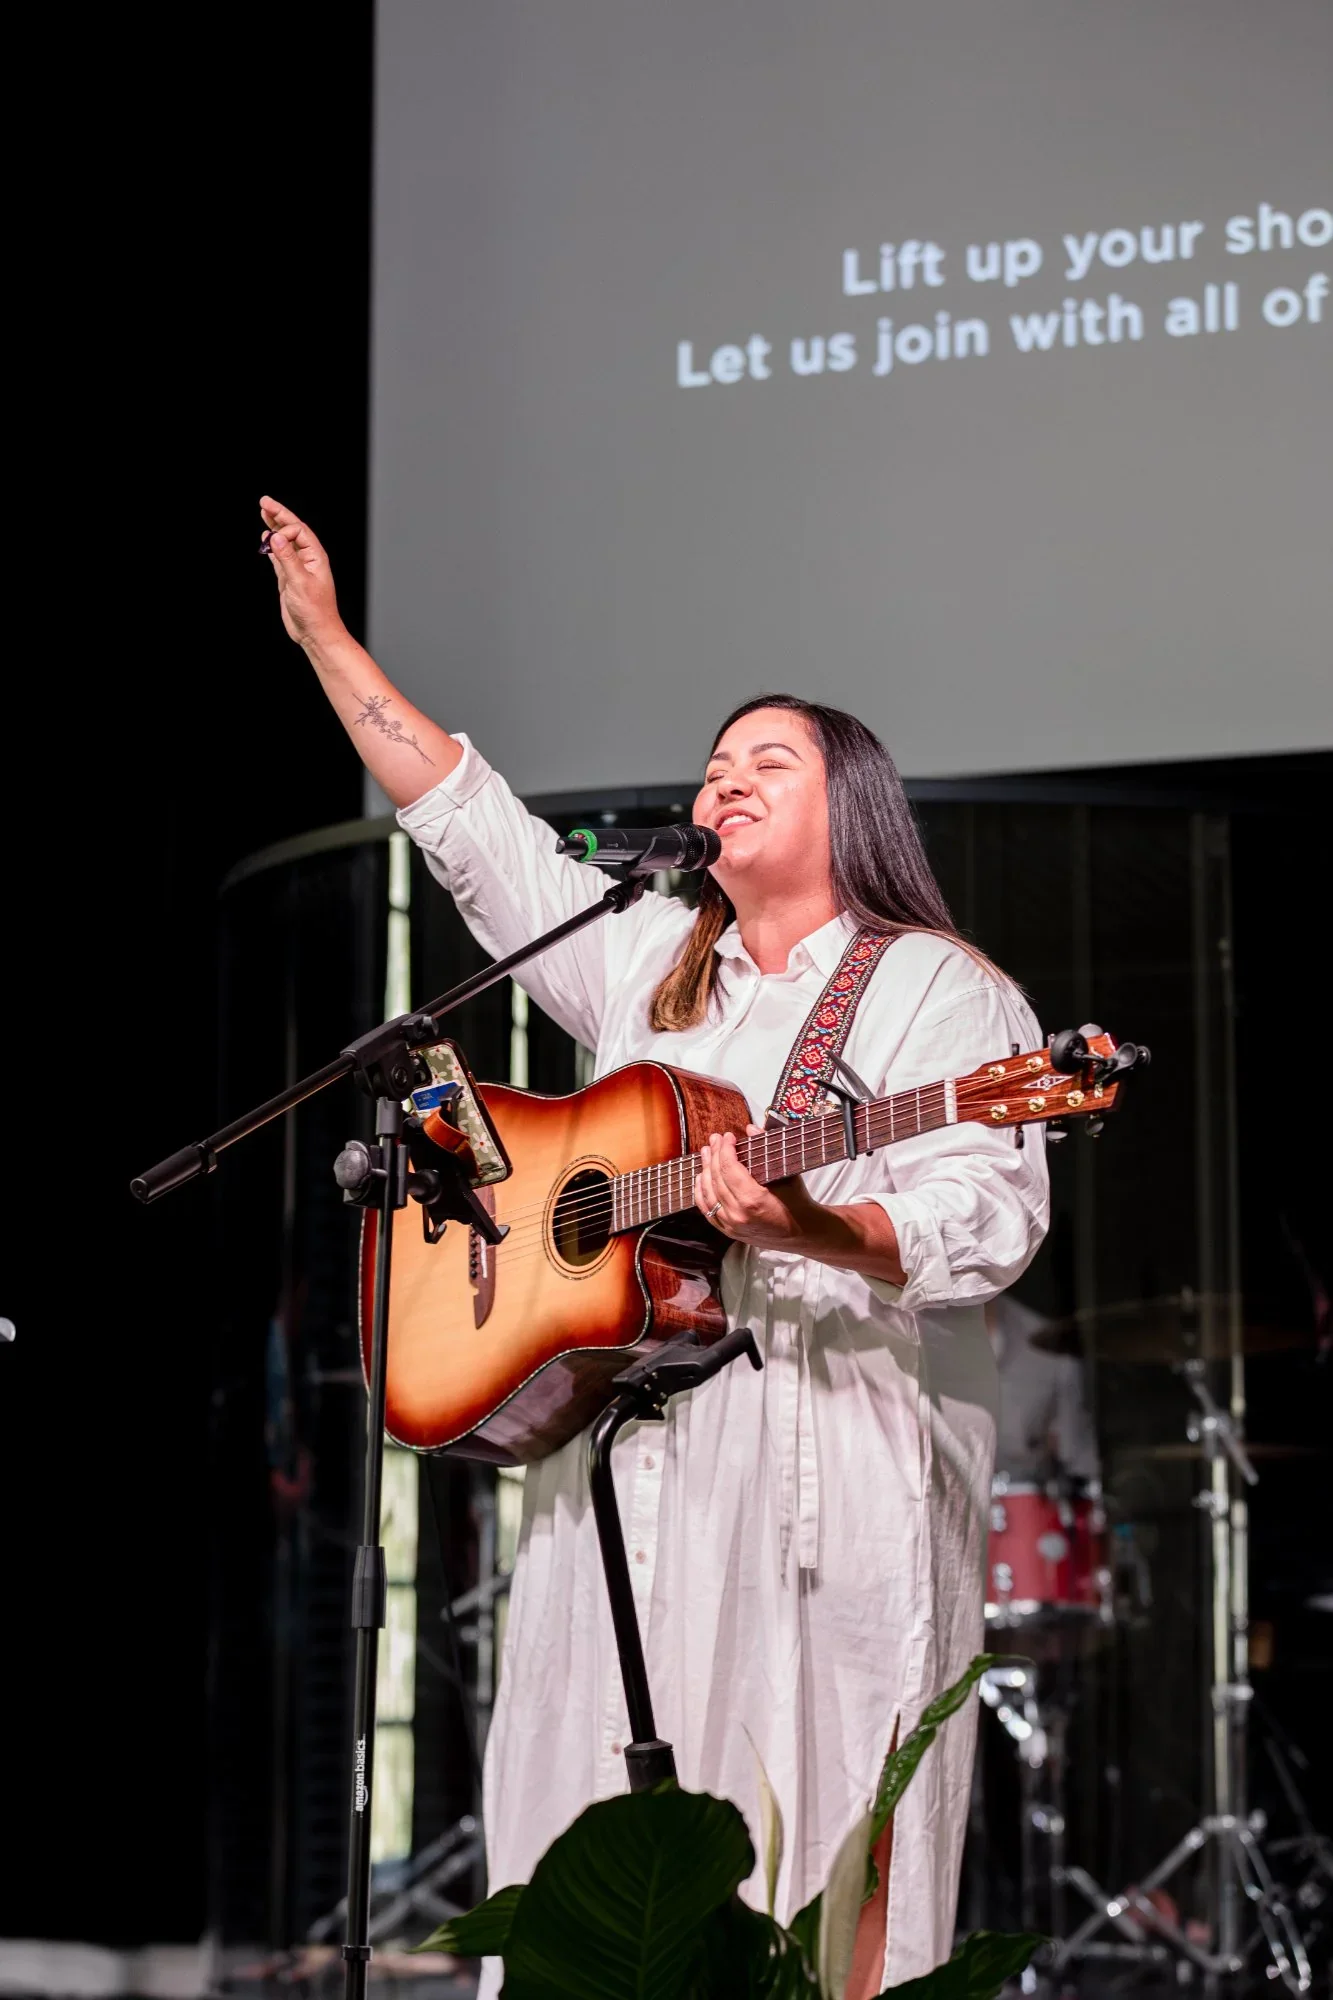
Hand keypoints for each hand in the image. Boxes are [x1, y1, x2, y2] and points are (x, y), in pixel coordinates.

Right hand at [260, 496, 342, 647]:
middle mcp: (308, 559)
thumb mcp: (300, 583)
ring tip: (264, 513)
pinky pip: (280, 556)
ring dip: (274, 528)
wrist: (315, 633)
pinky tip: (266, 538)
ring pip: (284, 542)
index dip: (284, 529)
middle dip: (279, 515)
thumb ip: (287, 559)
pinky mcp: (289, 578)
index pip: (298, 532)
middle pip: (292, 531)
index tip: (272, 540)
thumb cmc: (315, 611)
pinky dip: (272, 546)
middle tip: (263, 501)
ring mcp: (298, 568)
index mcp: (316, 557)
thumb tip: (275, 537)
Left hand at [693, 1126, 829, 1251]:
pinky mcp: (729, 1231)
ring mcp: (731, 1225)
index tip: (728, 1136)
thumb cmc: (797, 1201)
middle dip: (714, 1155)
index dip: (725, 1149)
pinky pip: (707, 1211)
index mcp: (753, 1200)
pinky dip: (701, 1193)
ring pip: (708, 1194)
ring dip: (705, 1170)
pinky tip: (701, 1178)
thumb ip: (767, 1148)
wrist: (802, 1231)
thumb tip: (751, 1128)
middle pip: (717, 1178)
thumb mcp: (786, 1173)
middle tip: (715, 1140)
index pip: (729, 1168)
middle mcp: (738, 1214)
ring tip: (706, 1153)